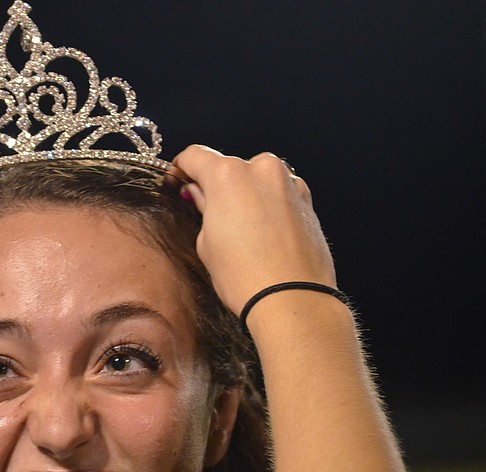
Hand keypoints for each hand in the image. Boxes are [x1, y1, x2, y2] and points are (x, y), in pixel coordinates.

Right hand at [172, 145, 336, 315]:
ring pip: (257, 180)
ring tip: (240, 229)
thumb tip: (199, 194)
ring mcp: (289, 184)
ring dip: (245, 194)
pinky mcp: (307, 201)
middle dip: (217, 185)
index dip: (181, 168)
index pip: (195, 156)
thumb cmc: (244, 276)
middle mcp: (262, 169)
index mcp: (228, 174)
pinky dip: (267, 206)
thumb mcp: (207, 244)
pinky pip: (278, 194)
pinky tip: (263, 234)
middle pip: (229, 167)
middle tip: (207, 212)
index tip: (178, 181)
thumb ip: (203, 208)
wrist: (293, 301)